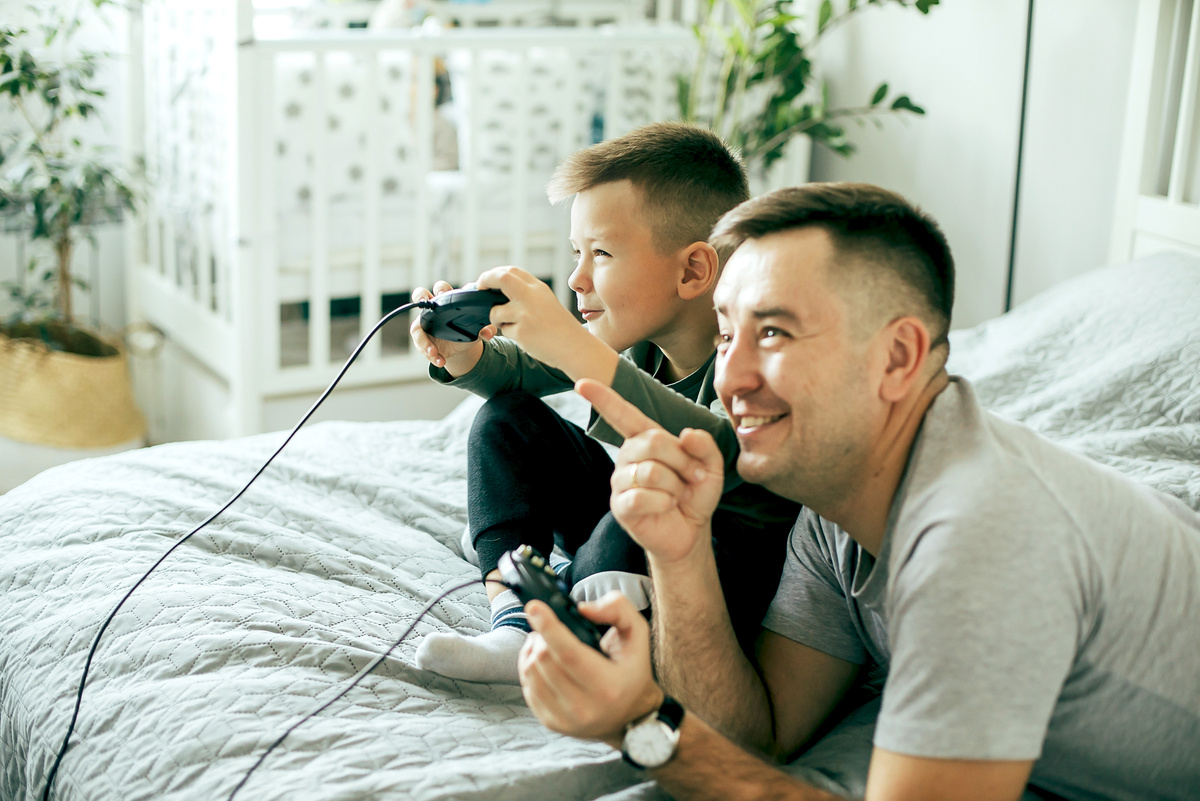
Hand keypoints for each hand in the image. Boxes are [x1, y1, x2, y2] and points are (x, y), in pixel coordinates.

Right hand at [408, 281, 489, 376]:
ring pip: (416, 328)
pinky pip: (421, 346)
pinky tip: (440, 361)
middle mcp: (433, 310)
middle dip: (420, 296)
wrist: (461, 347)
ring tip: (433, 352)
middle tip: (424, 302)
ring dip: (424, 341)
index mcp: (447, 302)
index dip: (441, 289)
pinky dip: (431, 356)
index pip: (441, 288)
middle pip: (420, 295)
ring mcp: (424, 324)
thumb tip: (489, 332)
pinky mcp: (423, 340)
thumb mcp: (477, 328)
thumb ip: (485, 328)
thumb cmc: (467, 329)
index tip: (444, 295)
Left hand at [475, 266, 589, 369]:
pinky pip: (504, 331)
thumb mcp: (545, 301)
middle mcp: (531, 296)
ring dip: (496, 320)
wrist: (575, 346)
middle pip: (501, 278)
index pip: (511, 271)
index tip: (486, 281)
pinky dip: (510, 334)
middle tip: (478, 288)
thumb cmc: (559, 327)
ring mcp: (526, 313)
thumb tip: (495, 290)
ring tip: (512, 326)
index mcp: (537, 288)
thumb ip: (526, 294)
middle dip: (485, 280)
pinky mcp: (522, 331)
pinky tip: (526, 337)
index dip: (494, 274)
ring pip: (495, 312)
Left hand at [520, 591, 663, 746]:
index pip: (569, 653)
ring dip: (532, 650)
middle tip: (548, 627)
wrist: (631, 714)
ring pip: (530, 672)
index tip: (534, 607)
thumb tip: (582, 609)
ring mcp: (565, 719)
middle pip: (544, 660)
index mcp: (608, 686)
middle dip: (541, 635)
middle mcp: (586, 708)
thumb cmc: (631, 668)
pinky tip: (542, 661)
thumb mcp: (636, 633)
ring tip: (544, 642)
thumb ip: (618, 609)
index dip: (549, 627)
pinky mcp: (551, 722)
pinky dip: (529, 668)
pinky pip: (527, 688)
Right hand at [576, 379, 723, 565]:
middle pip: (652, 441)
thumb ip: (704, 446)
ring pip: (649, 472)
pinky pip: (641, 497)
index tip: (581, 382)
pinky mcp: (620, 506)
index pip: (622, 415)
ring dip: (675, 485)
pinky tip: (667, 506)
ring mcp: (621, 481)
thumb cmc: (695, 493)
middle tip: (693, 476)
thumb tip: (686, 434)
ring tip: (678, 494)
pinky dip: (664, 502)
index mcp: (645, 440)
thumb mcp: (710, 466)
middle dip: (681, 460)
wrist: (692, 530)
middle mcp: (627, 456)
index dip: (603, 398)